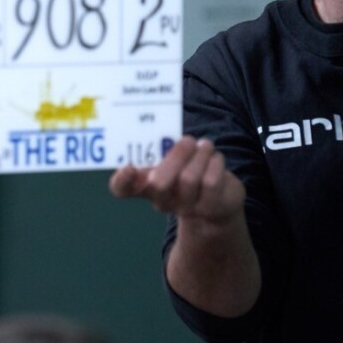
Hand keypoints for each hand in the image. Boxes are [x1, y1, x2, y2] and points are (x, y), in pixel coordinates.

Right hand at [109, 136, 243, 226]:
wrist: (220, 201)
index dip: (122, 180)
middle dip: (176, 155)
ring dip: (199, 154)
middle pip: (159, 183)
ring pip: (188, 178)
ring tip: (205, 145)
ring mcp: (185, 207)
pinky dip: (214, 163)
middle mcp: (162, 200)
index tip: (128, 167)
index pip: (123, 189)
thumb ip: (164, 148)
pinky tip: (215, 159)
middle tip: (187, 140)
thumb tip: (165, 134)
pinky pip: (210, 182)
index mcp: (146, 185)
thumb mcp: (173, 160)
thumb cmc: (189, 170)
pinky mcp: (210, 208)